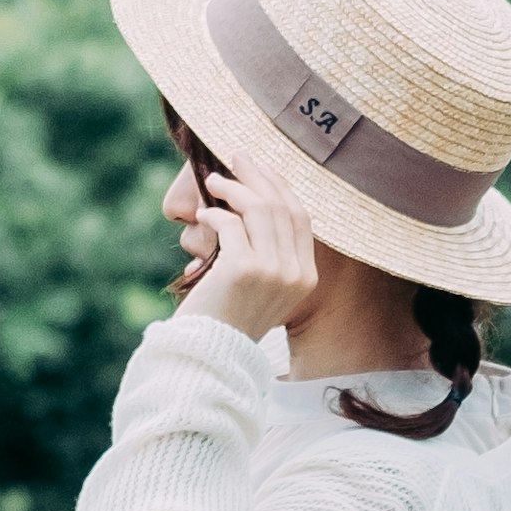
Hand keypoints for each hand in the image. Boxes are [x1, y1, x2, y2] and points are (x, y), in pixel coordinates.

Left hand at [167, 163, 319, 339]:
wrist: (209, 354)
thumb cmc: (228, 317)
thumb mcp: (261, 287)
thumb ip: (270, 252)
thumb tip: (255, 199)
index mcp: (306, 277)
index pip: (301, 217)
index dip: (281, 187)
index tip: (260, 168)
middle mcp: (295, 273)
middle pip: (282, 206)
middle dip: (258, 176)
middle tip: (236, 155)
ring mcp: (272, 272)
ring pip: (259, 209)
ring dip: (234, 189)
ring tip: (214, 183)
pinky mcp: (244, 269)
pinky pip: (231, 224)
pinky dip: (215, 214)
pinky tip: (204, 215)